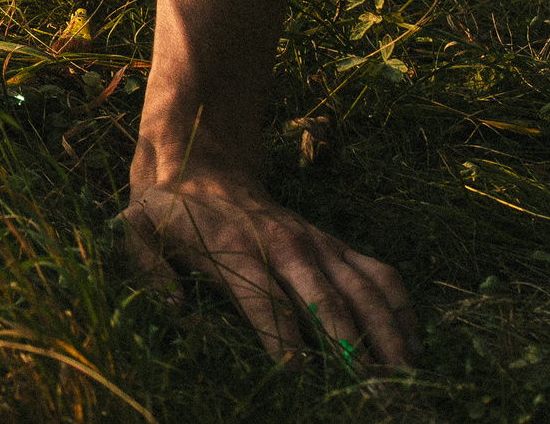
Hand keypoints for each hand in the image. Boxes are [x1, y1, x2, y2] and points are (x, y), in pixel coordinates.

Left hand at [122, 164, 416, 369]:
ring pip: (360, 286)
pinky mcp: (332, 243)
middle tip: (368, 386)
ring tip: (403, 372)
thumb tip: (175, 309)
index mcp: (234, 248)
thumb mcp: (137, 231)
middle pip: (323, 297)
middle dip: (346, 343)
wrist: (201, 163)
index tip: (296, 372)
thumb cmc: (168, 212)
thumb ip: (148, 269)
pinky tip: (412, 342)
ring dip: (384, 329)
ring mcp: (314, 243)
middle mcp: (283, 244)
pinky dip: (399, 304)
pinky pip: (376, 271)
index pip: (264, 300)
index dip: (280, 336)